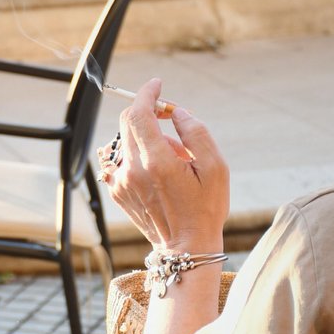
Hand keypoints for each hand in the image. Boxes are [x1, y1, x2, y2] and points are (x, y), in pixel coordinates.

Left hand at [102, 78, 228, 251]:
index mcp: (157, 162)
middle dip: (149, 113)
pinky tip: (158, 173)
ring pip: (126, 141)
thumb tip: (177, 112)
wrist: (186, 248)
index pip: (139, 114)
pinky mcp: (117, 191)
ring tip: (172, 161)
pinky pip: (121, 159)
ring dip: (147, 139)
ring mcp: (121, 182)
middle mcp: (133, 170)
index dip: (147, 94)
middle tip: (171, 122)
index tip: (157, 85)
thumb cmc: (206, 209)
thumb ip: (196, 133)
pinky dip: (138, 156)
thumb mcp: (216, 168)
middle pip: (128, 123)